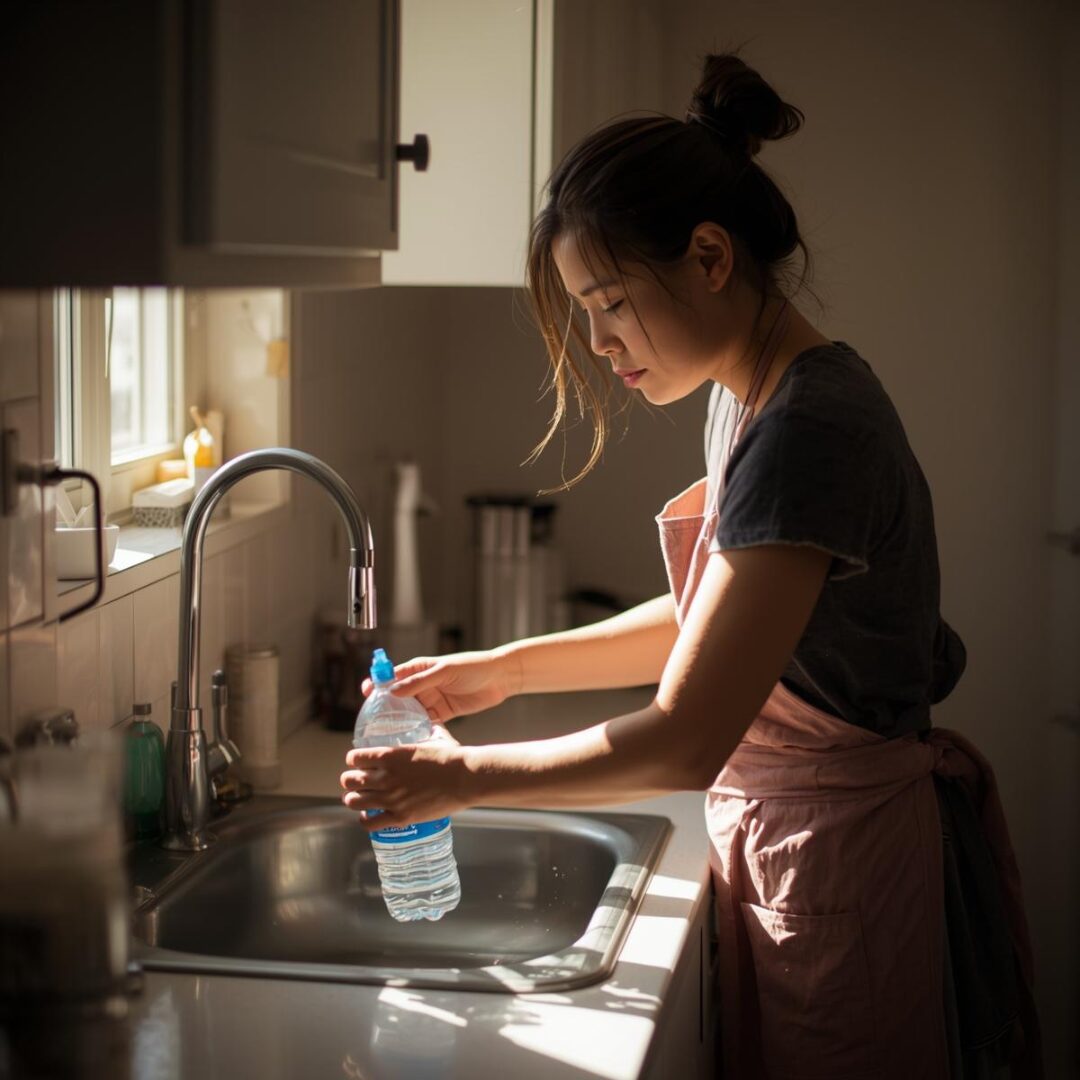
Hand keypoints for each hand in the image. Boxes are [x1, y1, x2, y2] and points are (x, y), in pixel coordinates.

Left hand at [341, 725, 474, 828]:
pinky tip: (369, 816)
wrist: (466, 779)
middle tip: (356, 782)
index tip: (358, 763)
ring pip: (354, 801)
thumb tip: (432, 724)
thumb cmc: (452, 757)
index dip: (354, 760)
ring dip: (354, 799)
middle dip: (350, 781)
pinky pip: (369, 823)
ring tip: (359, 799)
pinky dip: (365, 820)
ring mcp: (391, 799)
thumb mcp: (436, 737)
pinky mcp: (400, 817)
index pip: (354, 758)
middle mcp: (385, 777)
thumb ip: (428, 731)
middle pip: (349, 780)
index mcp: (389, 755)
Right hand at [360, 649, 519, 723]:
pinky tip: (410, 741)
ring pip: (410, 714)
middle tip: (373, 722)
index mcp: (419, 669)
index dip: (377, 683)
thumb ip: (420, 682)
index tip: (365, 693)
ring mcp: (432, 700)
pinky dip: (418, 731)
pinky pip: (426, 724)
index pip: (392, 675)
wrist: (500, 677)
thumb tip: (393, 691)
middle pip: (397, 698)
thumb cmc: (473, 666)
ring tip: (387, 736)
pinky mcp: (443, 714)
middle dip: (385, 709)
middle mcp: (422, 685)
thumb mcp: (445, 671)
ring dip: (400, 723)